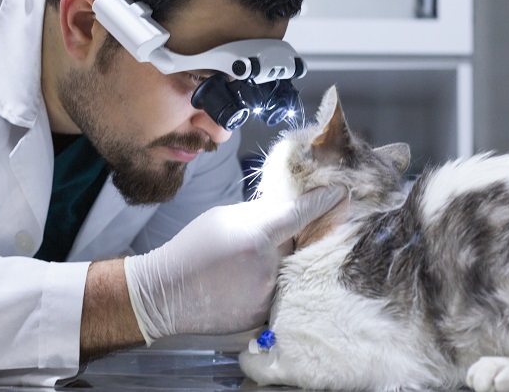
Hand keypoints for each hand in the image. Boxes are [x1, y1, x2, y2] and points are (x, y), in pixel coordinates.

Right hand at [123, 185, 345, 343]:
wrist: (167, 293)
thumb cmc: (194, 247)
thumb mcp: (225, 217)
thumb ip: (261, 213)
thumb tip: (289, 208)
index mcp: (258, 235)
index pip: (301, 214)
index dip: (324, 202)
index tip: (341, 193)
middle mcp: (269, 266)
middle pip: (300, 244)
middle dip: (294, 238)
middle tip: (271, 238)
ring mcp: (269, 294)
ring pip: (292, 269)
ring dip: (282, 263)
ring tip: (247, 264)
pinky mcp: (265, 314)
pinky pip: (281, 291)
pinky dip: (272, 283)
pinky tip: (245, 282)